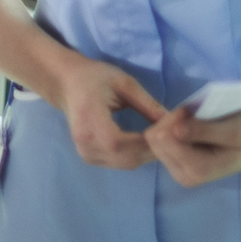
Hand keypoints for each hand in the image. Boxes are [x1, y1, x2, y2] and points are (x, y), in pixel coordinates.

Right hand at [47, 56, 167, 169]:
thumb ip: (148, 104)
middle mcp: (85, 143)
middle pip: (127, 158)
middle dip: (152, 149)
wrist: (68, 84)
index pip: (121, 142)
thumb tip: (173, 123)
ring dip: (146, 154)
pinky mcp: (89, 158)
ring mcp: (86, 153)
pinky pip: (120, 163)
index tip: (168, 131)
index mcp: (90, 120)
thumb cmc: (95, 78)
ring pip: (126, 163)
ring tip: (159, 138)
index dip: (147, 141)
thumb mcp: (124, 83)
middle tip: (170, 136)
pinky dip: (136, 155)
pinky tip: (144, 142)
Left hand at [145, 105, 240, 186]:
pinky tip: (195, 126)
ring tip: (200, 120)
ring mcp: (180, 171)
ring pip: (157, 138)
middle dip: (173, 120)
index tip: (196, 110)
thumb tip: (173, 131)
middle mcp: (184, 175)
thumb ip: (203, 131)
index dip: (176, 117)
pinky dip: (176, 127)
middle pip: (156, 139)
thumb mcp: (232, 128)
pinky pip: (164, 140)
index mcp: (197, 170)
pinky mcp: (179, 163)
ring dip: (175, 122)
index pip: (163, 137)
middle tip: (199, 114)